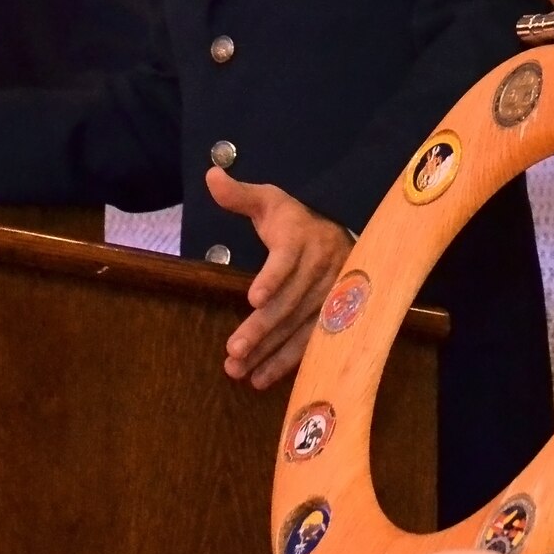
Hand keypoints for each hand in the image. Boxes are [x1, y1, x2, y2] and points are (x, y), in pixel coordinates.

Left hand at [206, 167, 353, 389]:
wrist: (343, 231)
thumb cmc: (295, 219)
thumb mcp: (269, 201)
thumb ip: (240, 195)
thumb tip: (211, 175)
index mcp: (301, 237)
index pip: (286, 259)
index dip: (272, 278)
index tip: (254, 298)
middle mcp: (320, 267)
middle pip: (289, 301)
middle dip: (261, 328)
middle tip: (233, 350)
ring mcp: (330, 294)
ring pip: (299, 326)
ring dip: (270, 351)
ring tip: (240, 370)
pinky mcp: (333, 315)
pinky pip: (311, 341)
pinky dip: (287, 362)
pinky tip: (262, 378)